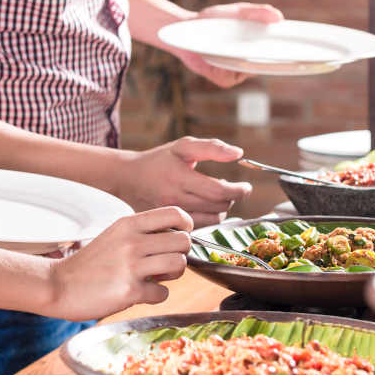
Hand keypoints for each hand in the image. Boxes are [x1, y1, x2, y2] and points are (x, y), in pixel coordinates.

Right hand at [48, 207, 192, 320]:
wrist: (59, 285)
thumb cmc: (89, 264)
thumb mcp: (114, 236)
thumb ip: (142, 234)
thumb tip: (177, 240)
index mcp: (128, 224)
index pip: (175, 214)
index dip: (186, 225)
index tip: (182, 235)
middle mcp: (132, 241)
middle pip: (183, 241)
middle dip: (180, 254)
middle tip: (166, 262)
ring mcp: (132, 266)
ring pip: (179, 265)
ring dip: (173, 275)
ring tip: (156, 277)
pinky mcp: (130, 290)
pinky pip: (163, 293)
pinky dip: (155, 296)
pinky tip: (140, 293)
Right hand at [114, 137, 251, 228]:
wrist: (128, 178)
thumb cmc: (159, 160)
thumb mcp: (183, 147)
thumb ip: (212, 147)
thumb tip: (239, 153)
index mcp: (180, 177)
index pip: (220, 191)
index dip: (239, 190)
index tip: (246, 187)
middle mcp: (175, 199)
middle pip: (218, 206)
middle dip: (232, 198)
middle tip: (230, 189)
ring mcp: (171, 215)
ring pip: (211, 220)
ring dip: (222, 209)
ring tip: (218, 198)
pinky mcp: (168, 225)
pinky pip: (200, 227)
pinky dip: (209, 218)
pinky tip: (206, 207)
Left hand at [171, 2, 283, 87]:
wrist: (185, 28)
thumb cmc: (213, 19)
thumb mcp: (237, 11)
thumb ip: (257, 12)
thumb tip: (279, 17)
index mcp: (255, 49)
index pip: (276, 53)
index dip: (287, 52)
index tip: (301, 49)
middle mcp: (248, 63)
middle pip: (265, 65)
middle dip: (272, 60)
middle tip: (280, 50)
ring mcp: (235, 73)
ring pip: (247, 72)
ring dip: (246, 61)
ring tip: (242, 50)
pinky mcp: (222, 79)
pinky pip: (231, 77)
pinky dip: (228, 67)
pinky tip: (223, 58)